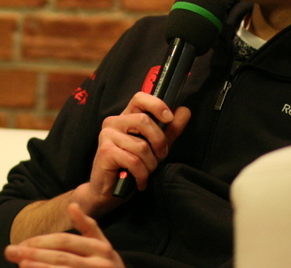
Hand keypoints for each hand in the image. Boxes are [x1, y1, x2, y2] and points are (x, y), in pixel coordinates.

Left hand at [5, 203, 124, 267]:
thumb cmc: (109, 266)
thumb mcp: (103, 245)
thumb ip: (88, 226)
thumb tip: (72, 206)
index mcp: (101, 248)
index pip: (65, 241)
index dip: (42, 241)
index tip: (23, 242)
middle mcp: (99, 264)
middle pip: (61, 257)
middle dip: (34, 254)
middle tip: (11, 251)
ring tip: (21, 264)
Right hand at [79, 91, 189, 213]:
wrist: (107, 192)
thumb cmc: (130, 168)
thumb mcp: (155, 147)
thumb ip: (169, 130)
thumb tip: (185, 110)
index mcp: (126, 117)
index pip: (140, 98)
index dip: (156, 105)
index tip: (169, 118)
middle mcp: (114, 122)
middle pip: (144, 121)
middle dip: (159, 142)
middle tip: (160, 157)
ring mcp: (107, 135)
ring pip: (141, 146)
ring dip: (150, 165)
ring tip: (145, 172)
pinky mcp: (105, 151)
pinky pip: (133, 161)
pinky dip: (141, 174)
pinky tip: (139, 181)